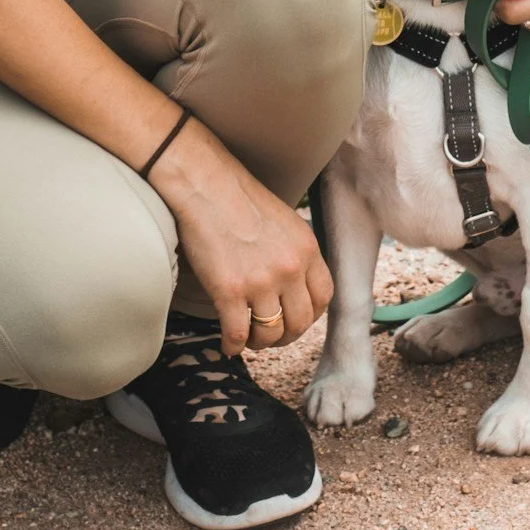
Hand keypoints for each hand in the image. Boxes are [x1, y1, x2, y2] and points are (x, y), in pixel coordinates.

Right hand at [148, 118, 332, 355]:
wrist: (206, 184)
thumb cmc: (239, 199)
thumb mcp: (285, 222)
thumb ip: (296, 253)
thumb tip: (294, 286)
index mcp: (307, 248)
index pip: (324, 298)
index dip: (310, 315)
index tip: (295, 319)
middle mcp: (290, 267)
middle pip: (301, 323)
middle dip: (285, 336)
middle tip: (270, 335)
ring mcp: (261, 281)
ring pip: (271, 333)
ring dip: (259, 342)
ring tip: (247, 337)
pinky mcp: (230, 290)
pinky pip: (238, 334)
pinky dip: (233, 345)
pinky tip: (227, 342)